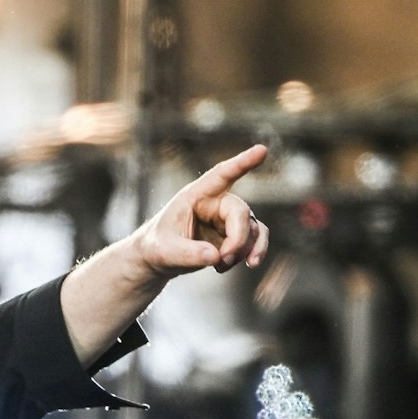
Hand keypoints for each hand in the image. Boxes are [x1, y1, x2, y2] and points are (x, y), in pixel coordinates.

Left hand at [134, 144, 271, 279]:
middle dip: (238, 238)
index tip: (262, 150)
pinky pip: (255, 241)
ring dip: (245, 250)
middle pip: (241, 213)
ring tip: (222, 266)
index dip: (242, 163)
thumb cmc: (156, 246)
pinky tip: (223, 268)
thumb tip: (215, 256)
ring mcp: (228, 219)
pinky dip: (250, 255)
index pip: (222, 175)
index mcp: (196, 195)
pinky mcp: (234, 235)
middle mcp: (216, 202)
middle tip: (222, 259)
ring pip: (253, 229)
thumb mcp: (164, 251)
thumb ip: (188, 253)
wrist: (157, 259)